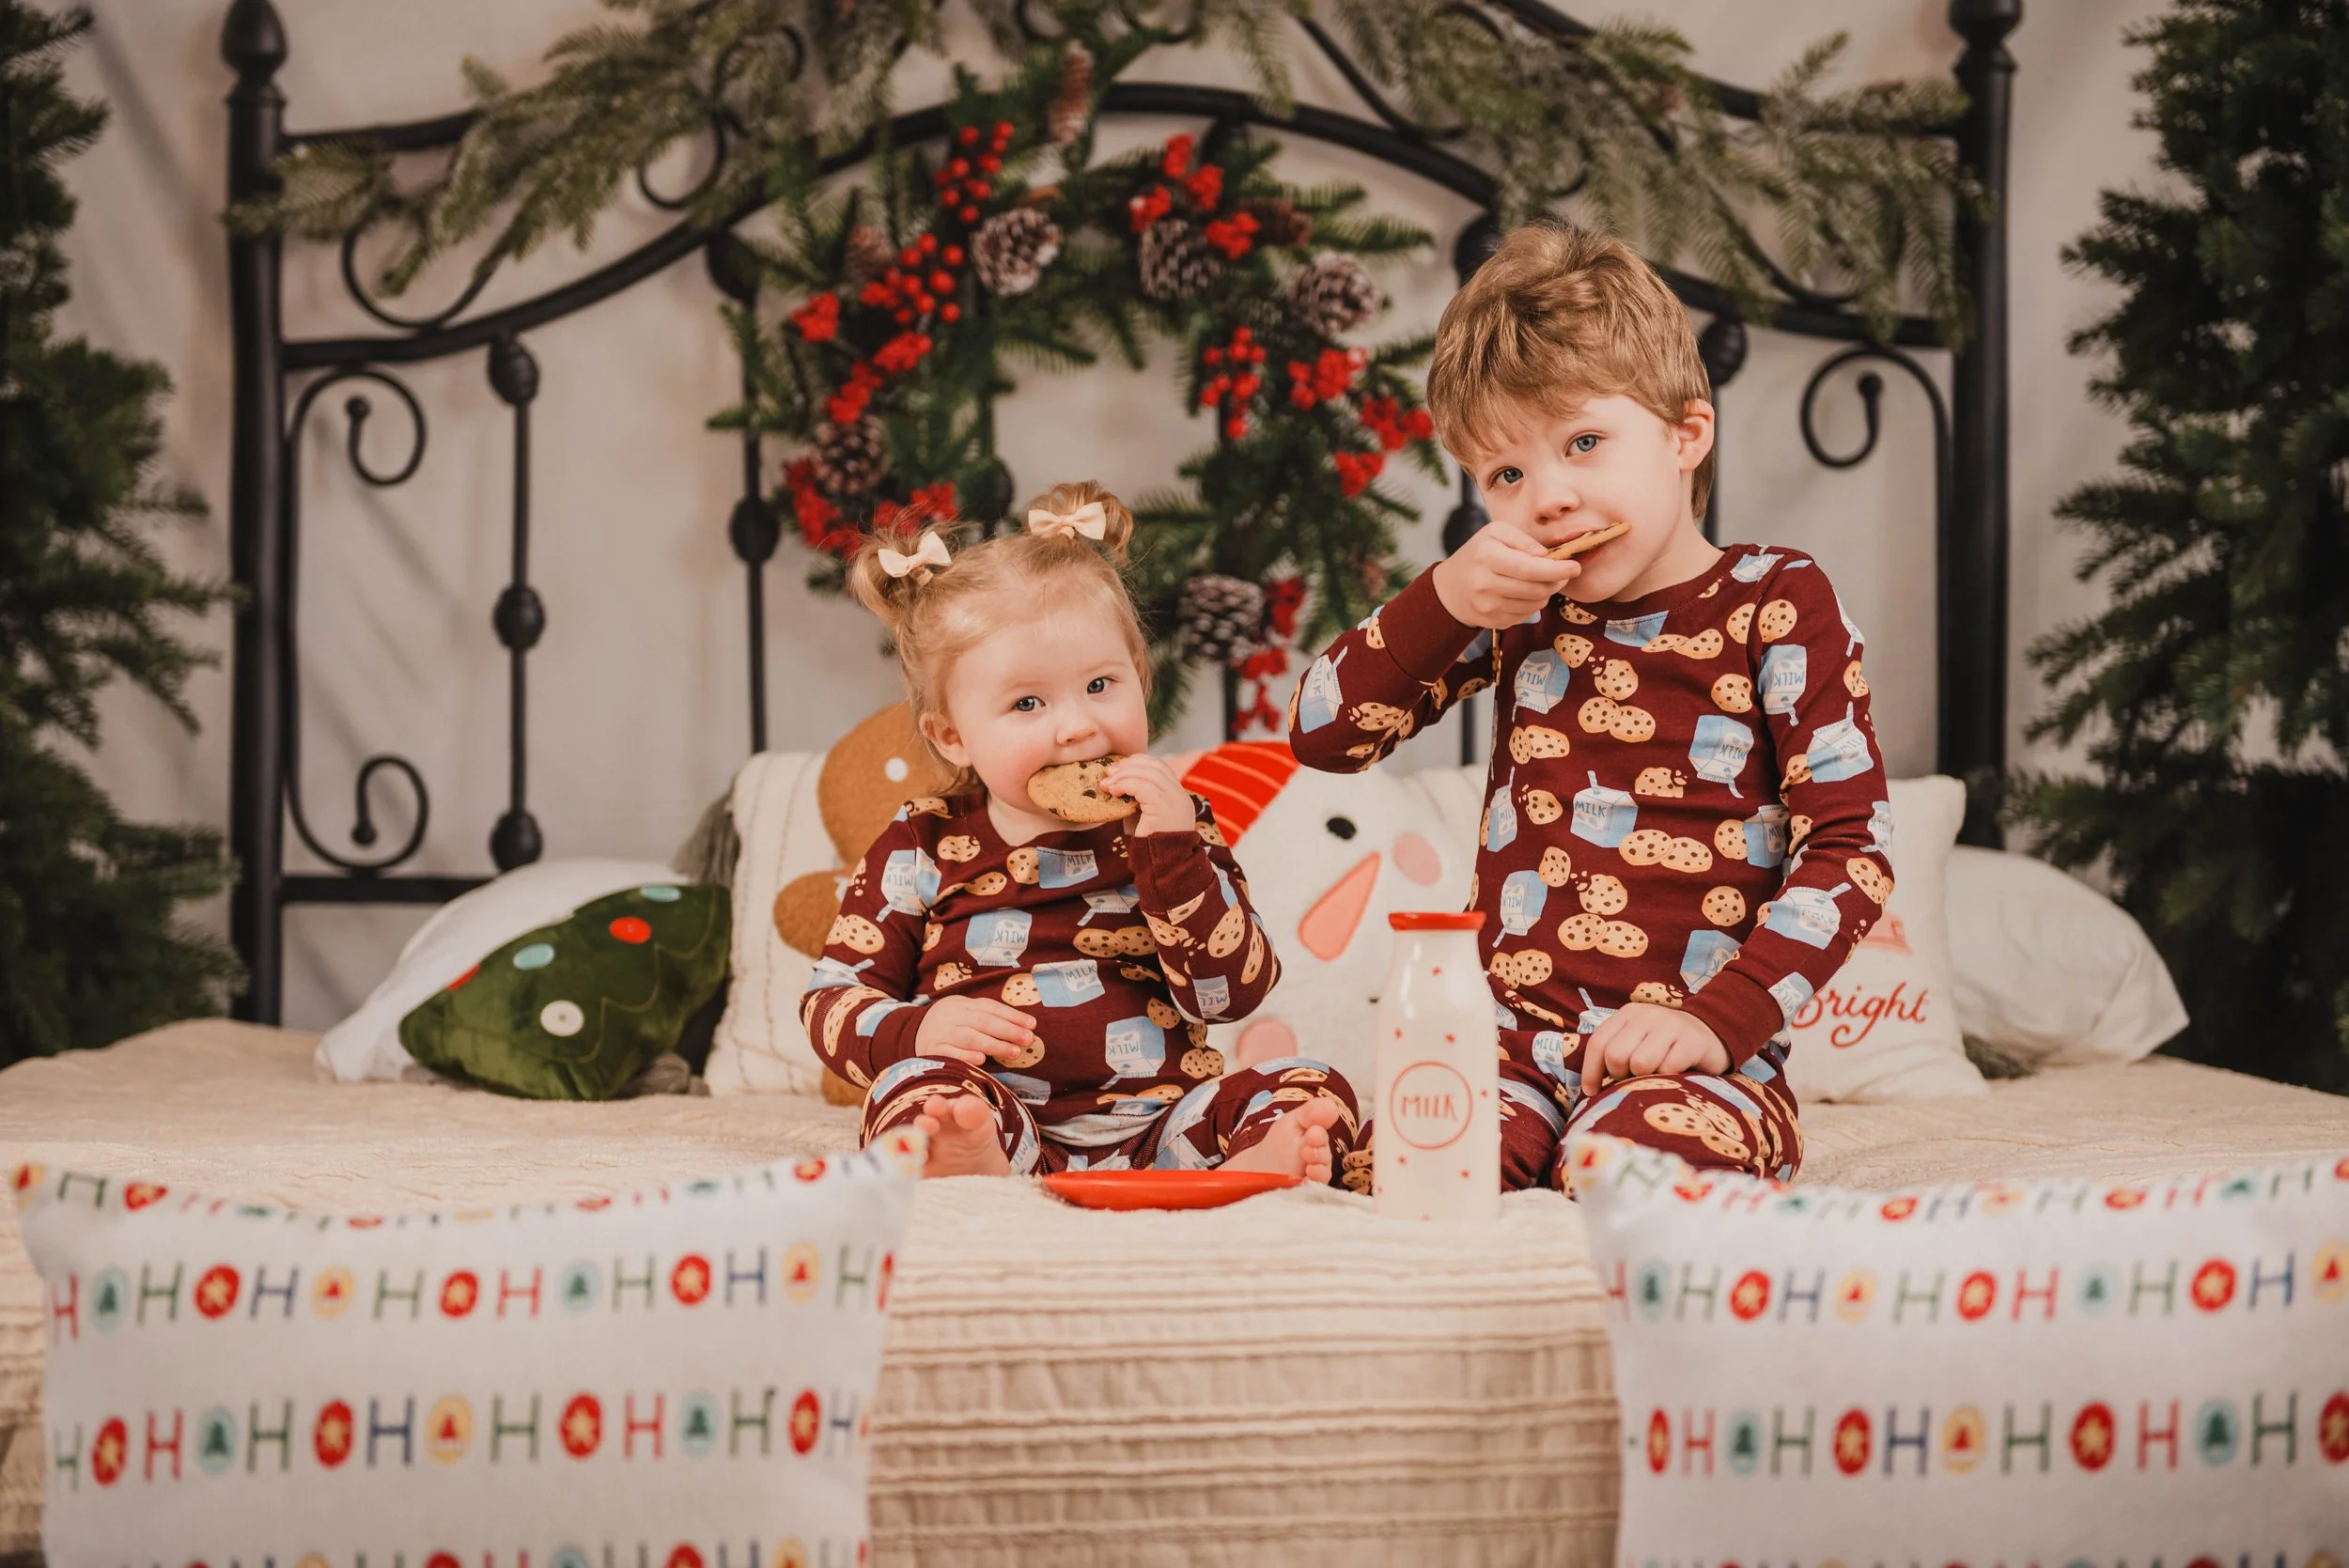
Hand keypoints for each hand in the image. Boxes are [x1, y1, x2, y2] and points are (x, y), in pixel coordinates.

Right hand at [914, 995, 1037, 1067]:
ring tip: (1014, 1052)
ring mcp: (943, 1033)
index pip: (992, 1008)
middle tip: (1028, 1039)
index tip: (1032, 1024)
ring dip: (993, 1045)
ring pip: (970, 1038)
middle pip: (984, 1022)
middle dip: (1008, 1031)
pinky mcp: (933, 1050)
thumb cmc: (952, 1023)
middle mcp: (955, 1017)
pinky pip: (950, 1053)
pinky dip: (966, 1056)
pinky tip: (982, 1060)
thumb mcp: (967, 1012)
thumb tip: (1025, 1026)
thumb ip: (990, 1017)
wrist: (912, 1030)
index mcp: (965, 1005)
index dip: (1012, 1016)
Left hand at [1100, 752, 1193, 837]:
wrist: (1164, 867)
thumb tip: (1114, 781)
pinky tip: (1114, 791)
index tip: (1118, 770)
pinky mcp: (1166, 807)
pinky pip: (1143, 786)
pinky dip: (1125, 784)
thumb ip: (1139, 798)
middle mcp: (1180, 795)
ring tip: (1107, 785)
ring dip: (1123, 775)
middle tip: (1108, 774)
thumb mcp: (1145, 816)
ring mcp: (1175, 800)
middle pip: (1154, 766)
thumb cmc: (1151, 845)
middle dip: (1127, 766)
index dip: (1137, 763)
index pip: (1160, 766)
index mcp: (1178, 795)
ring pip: (1148, 773)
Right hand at [1431, 519, 1581, 629]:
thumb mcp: (1495, 533)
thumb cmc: (1477, 554)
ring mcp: (1488, 606)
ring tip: (1540, 581)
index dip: (1556, 569)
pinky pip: (1526, 615)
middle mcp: (1485, 584)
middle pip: (1536, 589)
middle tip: (1563, 573)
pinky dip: (1532, 604)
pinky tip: (1525, 593)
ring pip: (1535, 604)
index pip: (1529, 568)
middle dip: (1556, 581)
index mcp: (1486, 557)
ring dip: (1545, 592)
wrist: (1450, 589)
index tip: (1575, 567)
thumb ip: (1522, 539)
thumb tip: (1545, 555)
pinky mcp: (1493, 622)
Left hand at [1580, 1004, 1729, 1095]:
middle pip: (1616, 1055)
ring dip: (1645, 1077)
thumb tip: (1589, 1089)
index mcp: (1628, 1014)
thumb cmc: (1665, 1046)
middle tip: (1633, 1078)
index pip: (1599, 1043)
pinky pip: (1668, 1068)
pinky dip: (1668, 1078)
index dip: (1591, 1072)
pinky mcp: (1692, 1041)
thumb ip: (1615, 1053)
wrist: (1712, 1033)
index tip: (1592, 1092)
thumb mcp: (1637, 1041)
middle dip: (1620, 1075)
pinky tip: (1675, 1074)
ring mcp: (1671, 1026)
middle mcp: (1647, 1015)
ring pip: (1640, 1063)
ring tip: (1655, 1074)